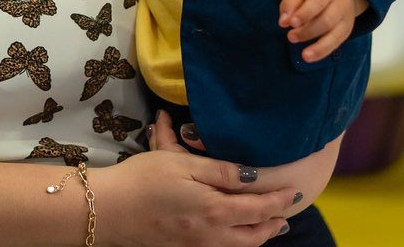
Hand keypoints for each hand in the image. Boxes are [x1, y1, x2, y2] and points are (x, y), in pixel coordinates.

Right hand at [93, 149, 296, 246]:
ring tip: (268, 225)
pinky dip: (237, 242)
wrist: (108, 210)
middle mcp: (211, 235)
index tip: (295, 191)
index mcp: (215, 210)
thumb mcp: (184, 165)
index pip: (258, 208)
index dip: (279, 200)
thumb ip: (221, 171)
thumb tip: (253, 176)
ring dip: (258, 236)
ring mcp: (196, 245)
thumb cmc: (143, 180)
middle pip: (254, 235)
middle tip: (287, 211)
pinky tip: (233, 232)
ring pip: (239, 246)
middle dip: (273, 223)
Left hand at [278, 0, 367, 61]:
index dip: (304, 14)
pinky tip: (311, 57)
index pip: (317, 2)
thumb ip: (290, 3)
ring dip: (318, 47)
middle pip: (326, 21)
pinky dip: (323, 52)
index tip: (291, 23)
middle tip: (291, 37)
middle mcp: (340, 4)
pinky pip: (336, 44)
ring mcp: (346, 19)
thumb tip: (283, 22)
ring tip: (304, 55)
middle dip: (307, 32)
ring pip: (334, 35)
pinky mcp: (346, 31)